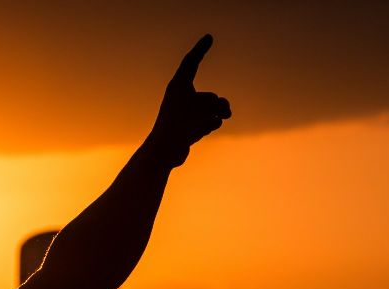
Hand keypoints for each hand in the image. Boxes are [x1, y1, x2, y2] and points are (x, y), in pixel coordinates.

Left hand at [148, 34, 231, 166]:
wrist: (165, 150)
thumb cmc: (179, 123)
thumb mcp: (202, 106)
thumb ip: (216, 104)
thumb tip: (222, 115)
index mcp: (178, 85)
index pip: (191, 62)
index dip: (200, 49)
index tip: (209, 38)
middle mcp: (180, 97)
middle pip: (209, 97)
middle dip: (217, 105)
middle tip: (224, 112)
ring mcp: (185, 113)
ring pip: (211, 110)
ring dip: (217, 115)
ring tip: (212, 125)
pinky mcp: (187, 127)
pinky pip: (208, 122)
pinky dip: (209, 126)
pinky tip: (200, 133)